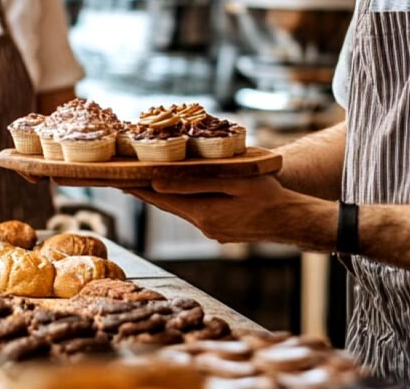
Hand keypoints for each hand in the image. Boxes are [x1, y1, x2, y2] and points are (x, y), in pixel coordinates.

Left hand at [129, 173, 303, 244]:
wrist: (293, 221)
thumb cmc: (268, 196)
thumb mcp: (233, 182)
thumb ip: (194, 182)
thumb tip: (157, 181)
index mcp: (204, 214)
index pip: (161, 199)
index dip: (138, 188)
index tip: (116, 179)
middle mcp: (204, 226)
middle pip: (166, 205)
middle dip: (145, 191)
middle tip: (123, 177)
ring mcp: (213, 231)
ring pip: (181, 209)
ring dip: (163, 196)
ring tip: (145, 180)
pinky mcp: (221, 230)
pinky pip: (195, 212)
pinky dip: (182, 200)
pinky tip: (179, 192)